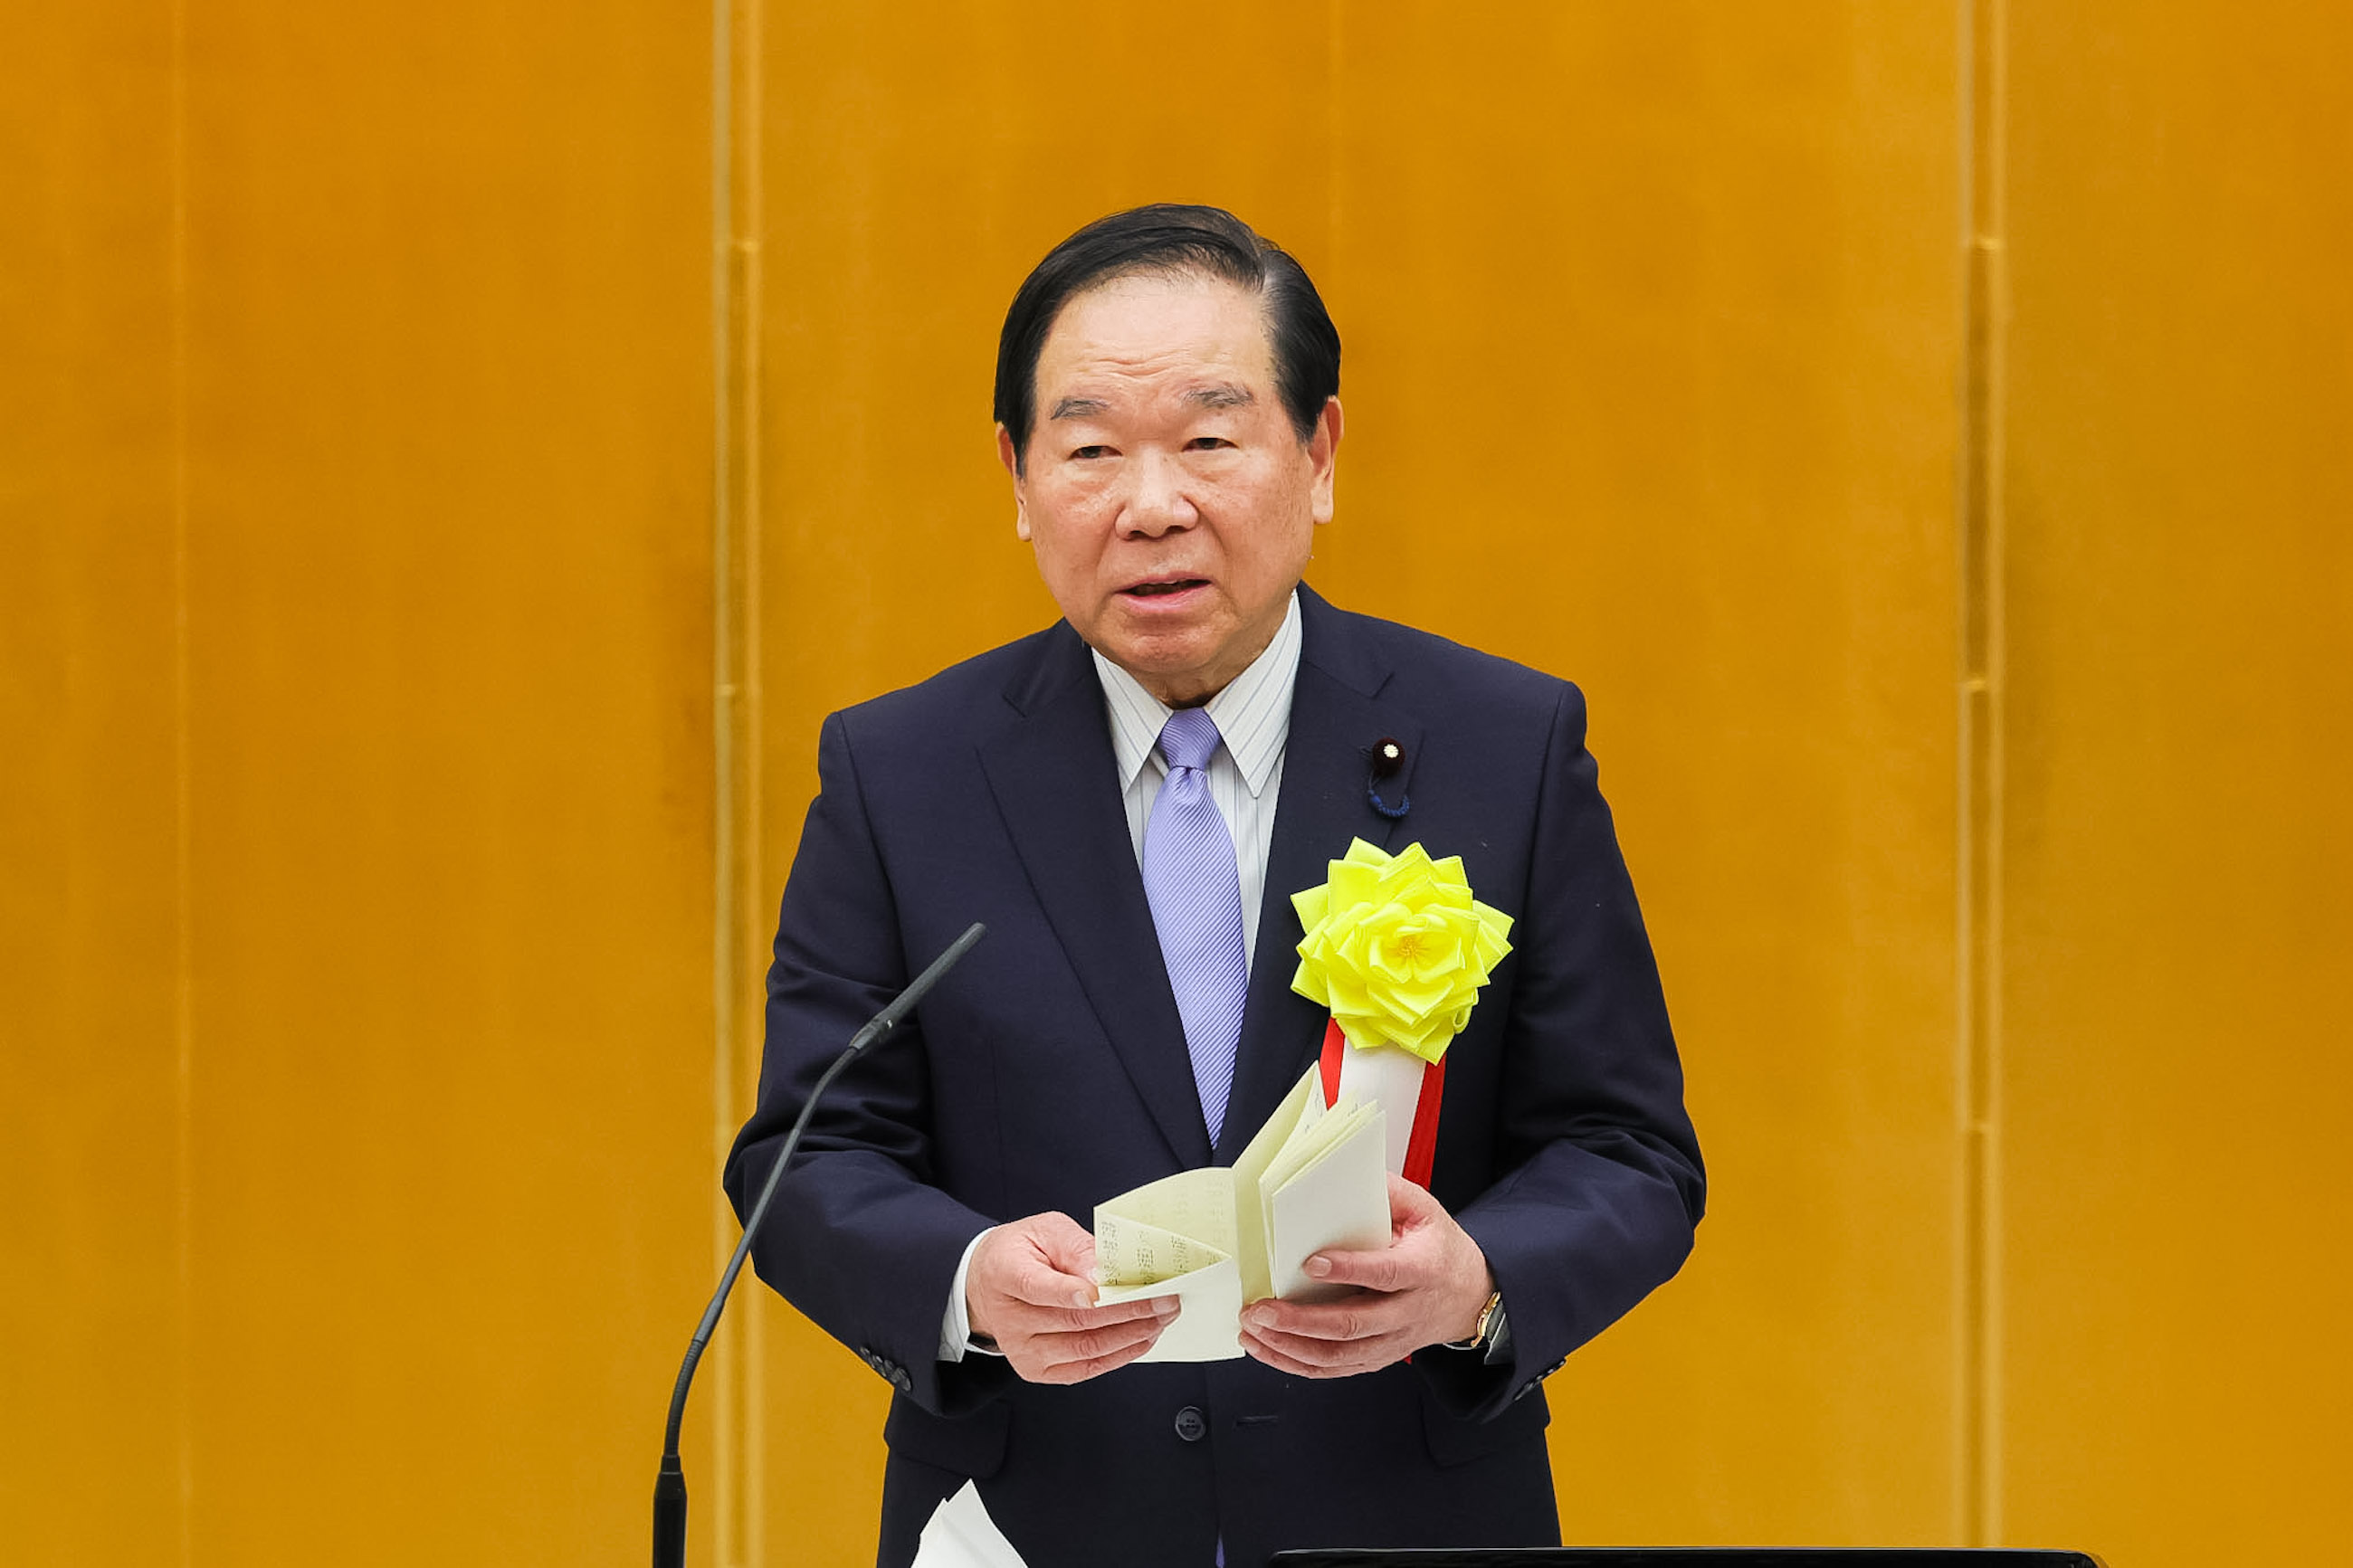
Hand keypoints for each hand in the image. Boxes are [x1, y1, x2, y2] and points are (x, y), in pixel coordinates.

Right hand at [965, 1212, 1175, 1383]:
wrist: (989, 1284)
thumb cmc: (1021, 1252)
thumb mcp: (1045, 1231)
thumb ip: (1075, 1247)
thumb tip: (1103, 1273)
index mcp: (1005, 1273)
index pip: (1038, 1287)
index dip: (1074, 1291)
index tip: (1108, 1291)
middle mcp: (1009, 1319)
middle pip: (1074, 1320)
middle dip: (1128, 1310)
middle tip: (1164, 1299)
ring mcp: (1022, 1350)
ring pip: (1085, 1347)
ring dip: (1132, 1334)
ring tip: (1161, 1317)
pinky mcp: (1037, 1370)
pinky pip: (1086, 1367)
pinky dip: (1120, 1354)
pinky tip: (1142, 1337)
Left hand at [1238, 1174, 1493, 1378]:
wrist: (1469, 1296)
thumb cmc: (1439, 1248)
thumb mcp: (1425, 1210)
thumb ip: (1389, 1192)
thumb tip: (1346, 1172)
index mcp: (1422, 1270)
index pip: (1383, 1274)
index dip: (1348, 1271)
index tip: (1309, 1263)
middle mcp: (1406, 1313)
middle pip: (1352, 1325)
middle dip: (1301, 1321)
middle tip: (1260, 1308)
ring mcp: (1391, 1342)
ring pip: (1338, 1355)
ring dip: (1290, 1346)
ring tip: (1252, 1329)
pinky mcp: (1377, 1358)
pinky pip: (1334, 1369)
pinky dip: (1297, 1363)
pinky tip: (1267, 1349)